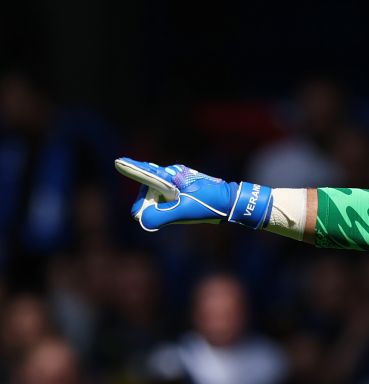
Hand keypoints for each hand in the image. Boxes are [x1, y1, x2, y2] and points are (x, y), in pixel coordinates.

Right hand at [114, 157, 271, 231]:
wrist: (232, 201)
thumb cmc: (210, 203)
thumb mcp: (186, 210)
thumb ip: (163, 215)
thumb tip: (141, 219)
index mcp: (173, 175)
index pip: (147, 173)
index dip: (132, 169)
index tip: (118, 162)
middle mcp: (174, 174)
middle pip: (149, 185)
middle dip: (146, 200)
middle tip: (142, 214)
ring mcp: (179, 181)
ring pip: (158, 192)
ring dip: (157, 204)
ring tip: (162, 213)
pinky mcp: (184, 188)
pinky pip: (167, 195)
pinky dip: (164, 204)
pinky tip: (171, 211)